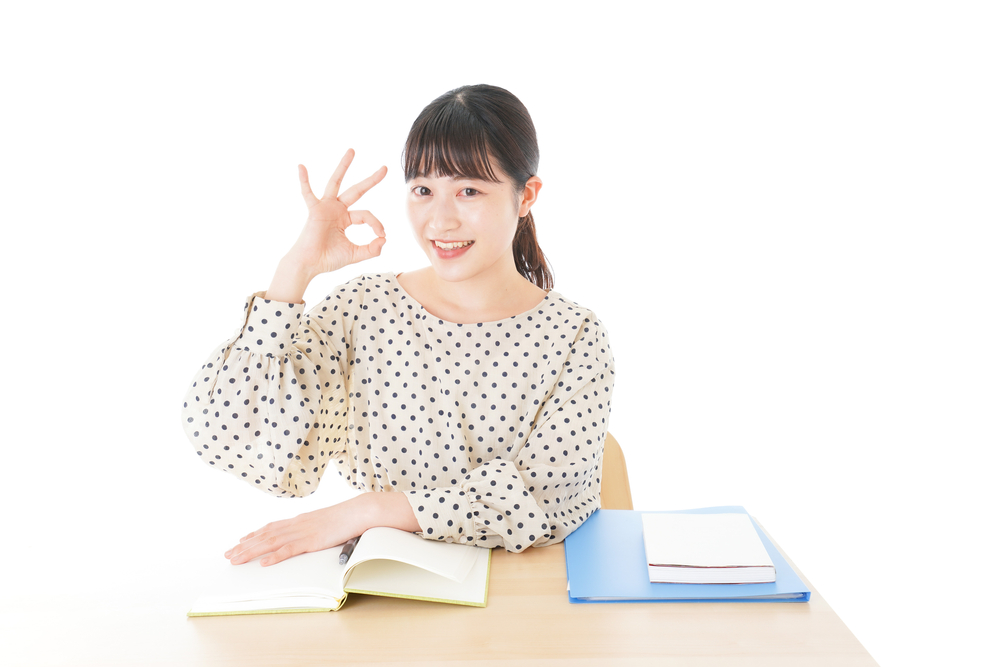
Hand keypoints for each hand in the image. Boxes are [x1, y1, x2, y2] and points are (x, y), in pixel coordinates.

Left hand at [224, 492, 419, 566]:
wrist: (361, 510)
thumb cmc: (348, 516)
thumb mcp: (327, 521)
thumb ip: (316, 527)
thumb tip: (313, 534)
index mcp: (301, 519)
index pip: (272, 526)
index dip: (254, 534)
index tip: (241, 541)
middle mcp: (297, 524)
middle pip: (265, 535)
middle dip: (245, 546)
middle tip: (229, 555)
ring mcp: (303, 531)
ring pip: (271, 542)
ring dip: (252, 552)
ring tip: (237, 560)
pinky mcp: (312, 540)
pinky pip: (290, 550)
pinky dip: (275, 556)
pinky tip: (263, 563)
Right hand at [285, 149, 387, 278]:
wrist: (309, 265)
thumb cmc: (328, 259)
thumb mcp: (355, 254)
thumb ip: (371, 249)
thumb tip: (385, 240)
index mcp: (345, 218)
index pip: (367, 215)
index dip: (376, 224)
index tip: (381, 235)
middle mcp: (337, 209)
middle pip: (357, 190)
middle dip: (371, 180)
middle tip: (385, 168)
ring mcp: (325, 207)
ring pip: (336, 182)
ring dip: (344, 166)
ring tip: (352, 151)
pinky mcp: (314, 211)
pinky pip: (308, 193)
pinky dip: (304, 180)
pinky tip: (301, 167)